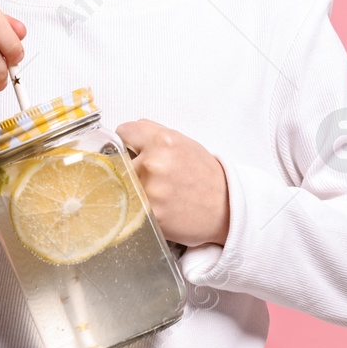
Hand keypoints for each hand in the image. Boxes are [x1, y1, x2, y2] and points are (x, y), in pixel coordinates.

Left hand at [115, 119, 229, 247]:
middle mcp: (154, 163)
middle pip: (120, 162)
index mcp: (163, 140)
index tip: (132, 150)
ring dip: (134, 189)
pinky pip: (132, 206)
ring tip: (158, 193)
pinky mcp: (149, 215)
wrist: (226, 208)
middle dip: (132, 168)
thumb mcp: (183, 143)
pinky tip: (160, 206)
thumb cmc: (205, 176)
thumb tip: (123, 135)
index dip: (128, 142)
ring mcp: (150, 191)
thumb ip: (152, 135)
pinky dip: (141, 207)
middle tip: (152, 177)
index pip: (123, 132)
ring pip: (123, 185)